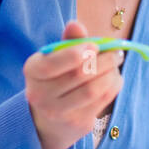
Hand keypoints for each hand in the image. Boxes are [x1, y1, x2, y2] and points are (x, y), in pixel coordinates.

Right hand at [24, 20, 123, 148]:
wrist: (50, 119)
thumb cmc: (57, 78)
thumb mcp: (57, 58)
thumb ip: (68, 41)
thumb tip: (75, 24)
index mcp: (32, 71)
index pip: (52, 63)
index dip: (77, 53)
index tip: (95, 46)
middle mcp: (40, 94)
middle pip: (79, 75)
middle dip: (104, 60)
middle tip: (117, 52)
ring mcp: (58, 112)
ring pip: (93, 90)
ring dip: (111, 73)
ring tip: (116, 64)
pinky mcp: (77, 123)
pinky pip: (102, 101)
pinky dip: (114, 86)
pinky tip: (115, 78)